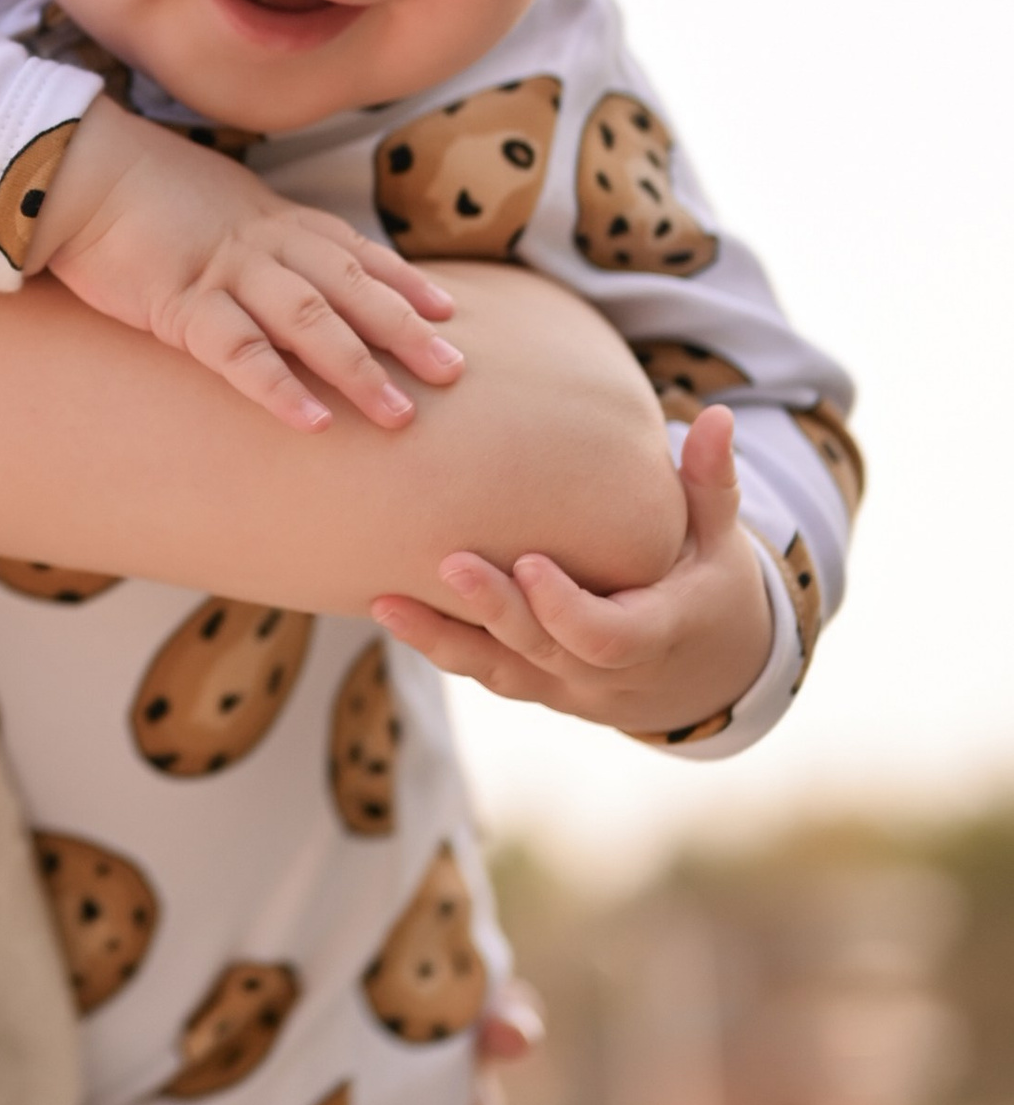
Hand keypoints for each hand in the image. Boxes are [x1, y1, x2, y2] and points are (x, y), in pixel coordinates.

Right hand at [36, 104, 463, 434]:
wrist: (72, 165)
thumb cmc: (128, 182)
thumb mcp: (205, 195)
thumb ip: (241, 223)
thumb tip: (261, 246)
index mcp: (266, 216)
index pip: (351, 249)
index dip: (402, 279)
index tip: (447, 309)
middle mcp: (260, 241)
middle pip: (350, 286)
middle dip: (405, 330)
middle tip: (453, 371)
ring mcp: (223, 270)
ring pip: (310, 320)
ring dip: (360, 367)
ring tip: (399, 413)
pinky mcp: (179, 301)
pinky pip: (239, 350)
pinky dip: (279, 386)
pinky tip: (313, 421)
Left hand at [369, 400, 772, 742]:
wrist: (703, 673)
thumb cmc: (707, 585)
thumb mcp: (717, 539)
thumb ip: (710, 482)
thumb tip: (718, 415)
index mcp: (658, 636)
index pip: (607, 638)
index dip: (567, 609)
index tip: (531, 564)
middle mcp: (606, 674)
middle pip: (543, 652)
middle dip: (496, 612)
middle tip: (449, 563)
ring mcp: (565, 688)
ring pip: (500, 673)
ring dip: (443, 639)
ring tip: (385, 603)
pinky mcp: (534, 686)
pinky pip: (483, 673)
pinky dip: (439, 645)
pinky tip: (389, 611)